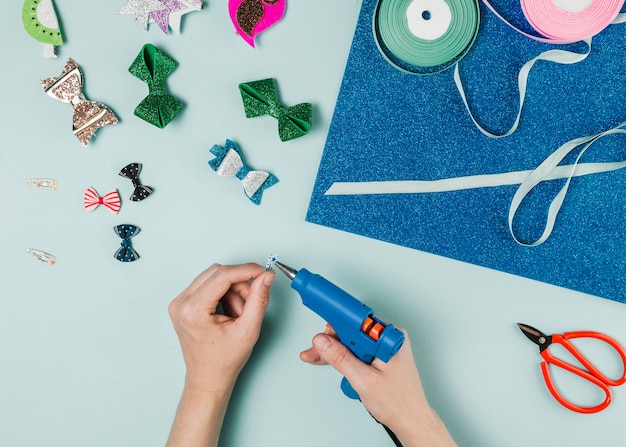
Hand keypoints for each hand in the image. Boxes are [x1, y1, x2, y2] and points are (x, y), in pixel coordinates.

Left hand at [166, 263, 274, 446]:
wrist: (208, 378)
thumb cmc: (224, 361)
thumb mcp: (248, 330)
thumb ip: (259, 299)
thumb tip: (266, 277)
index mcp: (193, 310)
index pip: (223, 275)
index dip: (247, 270)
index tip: (263, 273)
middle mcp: (181, 303)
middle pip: (217, 272)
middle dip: (239, 283)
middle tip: (252, 300)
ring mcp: (179, 303)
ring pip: (213, 277)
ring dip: (232, 289)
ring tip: (238, 313)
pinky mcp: (182, 304)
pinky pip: (207, 285)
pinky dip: (223, 293)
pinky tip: (228, 312)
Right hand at [300, 328, 455, 446]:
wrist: (411, 420)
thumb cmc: (399, 403)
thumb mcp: (363, 380)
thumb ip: (341, 358)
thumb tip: (323, 341)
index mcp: (388, 338)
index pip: (355, 322)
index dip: (335, 323)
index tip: (319, 322)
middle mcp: (387, 338)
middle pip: (350, 331)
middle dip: (330, 342)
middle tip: (314, 352)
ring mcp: (383, 347)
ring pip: (351, 341)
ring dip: (334, 351)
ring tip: (317, 359)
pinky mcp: (379, 355)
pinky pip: (357, 350)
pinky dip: (343, 357)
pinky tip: (333, 363)